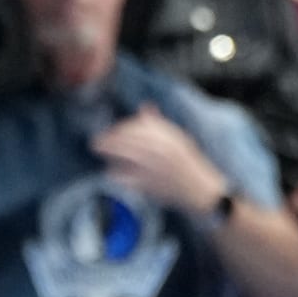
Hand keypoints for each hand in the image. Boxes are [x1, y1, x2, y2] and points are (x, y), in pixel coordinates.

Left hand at [92, 104, 228, 215]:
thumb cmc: (188, 163)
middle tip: (97, 141)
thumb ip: (159, 124)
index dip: (121, 128)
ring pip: (126, 156)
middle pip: (128, 140)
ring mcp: (156, 168)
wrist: (201, 190)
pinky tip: (109, 172)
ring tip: (99, 151)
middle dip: (109, 139)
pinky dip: (117, 174)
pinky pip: (128, 178)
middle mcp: (161, 150)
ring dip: (109, 152)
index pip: (138, 127)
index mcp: (168, 137)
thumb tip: (145, 106)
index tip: (112, 130)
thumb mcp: (178, 139)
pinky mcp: (151, 185)